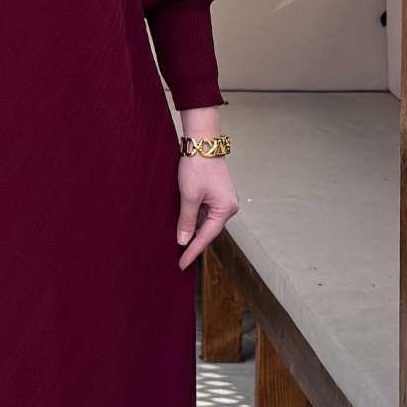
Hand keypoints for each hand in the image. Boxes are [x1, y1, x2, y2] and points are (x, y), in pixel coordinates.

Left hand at [175, 152, 238, 270]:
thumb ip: (186, 221)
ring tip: (178, 241)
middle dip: (193, 242)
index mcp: (225, 209)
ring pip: (205, 221)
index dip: (192, 251)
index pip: (206, 237)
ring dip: (192, 228)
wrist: (203, 142)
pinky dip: (194, 217)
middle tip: (179, 258)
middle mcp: (228, 206)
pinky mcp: (217, 194)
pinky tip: (183, 222)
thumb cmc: (197, 167)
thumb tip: (183, 241)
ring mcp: (223, 200)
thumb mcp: (189, 197)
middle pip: (208, 230)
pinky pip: (205, 211)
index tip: (182, 264)